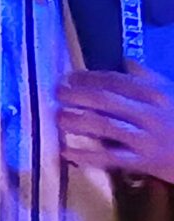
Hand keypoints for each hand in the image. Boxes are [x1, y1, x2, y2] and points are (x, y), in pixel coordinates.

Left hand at [59, 68, 173, 183]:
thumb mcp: (171, 94)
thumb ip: (148, 78)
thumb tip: (125, 60)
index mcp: (156, 93)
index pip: (116, 80)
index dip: (88, 77)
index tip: (68, 77)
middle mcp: (150, 113)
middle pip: (107, 100)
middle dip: (78, 95)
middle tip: (57, 93)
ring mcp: (146, 137)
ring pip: (106, 126)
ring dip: (78, 121)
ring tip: (58, 117)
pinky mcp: (143, 161)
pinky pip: (110, 157)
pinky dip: (86, 155)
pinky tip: (66, 151)